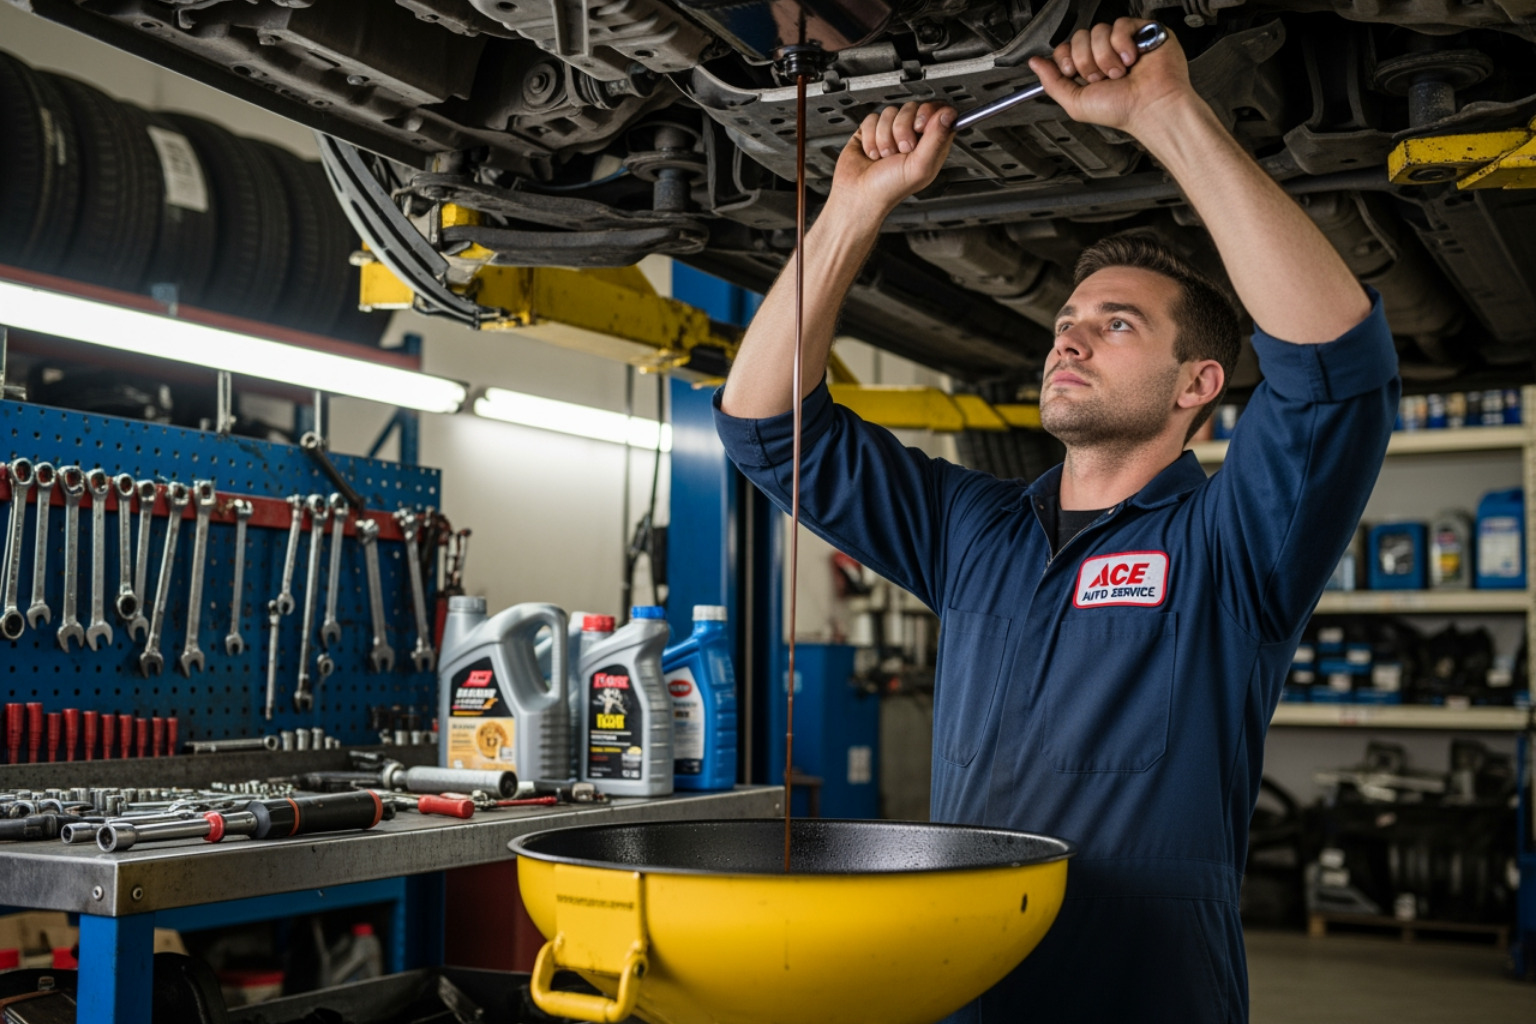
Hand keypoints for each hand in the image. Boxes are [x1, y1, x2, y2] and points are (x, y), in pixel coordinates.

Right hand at [828, 101, 955, 220]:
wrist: (858, 195)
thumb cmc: (889, 189)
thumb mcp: (920, 166)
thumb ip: (936, 139)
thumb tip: (948, 114)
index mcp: (931, 145)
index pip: (938, 112)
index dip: (929, 113)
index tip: (919, 127)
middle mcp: (913, 137)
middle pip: (912, 108)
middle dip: (902, 129)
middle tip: (901, 149)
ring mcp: (891, 133)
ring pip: (890, 112)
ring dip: (884, 137)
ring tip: (884, 156)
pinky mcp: (871, 132)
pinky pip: (872, 118)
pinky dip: (870, 137)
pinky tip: (872, 153)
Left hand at [1027, 19, 1193, 134]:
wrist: (1151, 107)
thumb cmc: (1121, 110)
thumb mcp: (1075, 103)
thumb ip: (1052, 82)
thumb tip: (1034, 63)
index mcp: (1089, 69)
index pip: (1066, 48)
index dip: (1066, 58)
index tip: (1073, 73)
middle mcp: (1105, 54)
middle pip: (1080, 37)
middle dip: (1087, 61)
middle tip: (1102, 77)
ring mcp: (1123, 42)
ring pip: (1099, 31)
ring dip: (1105, 57)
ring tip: (1119, 72)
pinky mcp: (1142, 32)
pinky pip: (1120, 24)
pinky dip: (1122, 44)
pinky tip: (1131, 59)